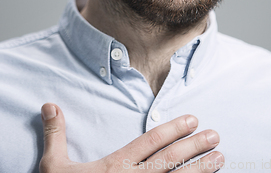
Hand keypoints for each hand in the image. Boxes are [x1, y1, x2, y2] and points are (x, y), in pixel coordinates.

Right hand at [40, 103, 223, 172]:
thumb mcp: (53, 168)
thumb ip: (56, 135)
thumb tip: (49, 104)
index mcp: (116, 166)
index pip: (151, 141)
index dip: (174, 128)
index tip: (192, 119)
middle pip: (170, 159)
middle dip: (195, 146)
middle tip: (215, 136)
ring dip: (201, 170)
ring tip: (220, 159)